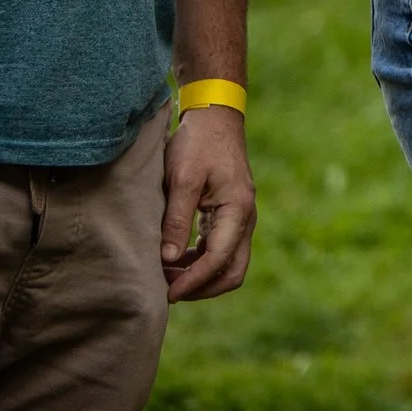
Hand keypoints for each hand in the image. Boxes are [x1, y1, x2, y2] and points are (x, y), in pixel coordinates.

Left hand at [162, 108, 255, 300]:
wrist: (215, 117)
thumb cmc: (198, 143)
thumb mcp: (183, 179)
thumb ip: (177, 220)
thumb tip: (168, 260)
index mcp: (238, 209)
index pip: (219, 260)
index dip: (193, 282)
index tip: (166, 294)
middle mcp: (246, 217)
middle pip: (233, 271)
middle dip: (202, 288)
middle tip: (168, 291)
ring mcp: (240, 217)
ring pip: (228, 263)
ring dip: (200, 276)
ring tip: (166, 276)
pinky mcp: (230, 214)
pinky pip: (221, 249)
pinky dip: (201, 262)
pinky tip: (175, 259)